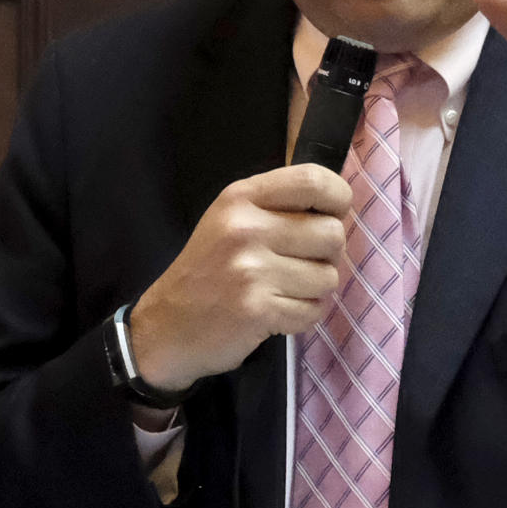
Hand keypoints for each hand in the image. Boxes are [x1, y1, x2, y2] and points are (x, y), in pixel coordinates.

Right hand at [130, 164, 350, 391]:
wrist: (165, 327)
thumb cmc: (208, 270)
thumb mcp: (233, 219)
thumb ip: (279, 205)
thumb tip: (341, 207)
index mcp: (242, 197)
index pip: (313, 180)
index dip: (338, 198)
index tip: (334, 215)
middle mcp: (246, 228)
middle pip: (332, 233)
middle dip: (329, 255)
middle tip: (303, 265)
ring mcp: (251, 270)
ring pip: (328, 276)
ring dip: (315, 290)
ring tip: (285, 290)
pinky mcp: (257, 309)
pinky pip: (314, 310)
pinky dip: (304, 316)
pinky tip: (279, 311)